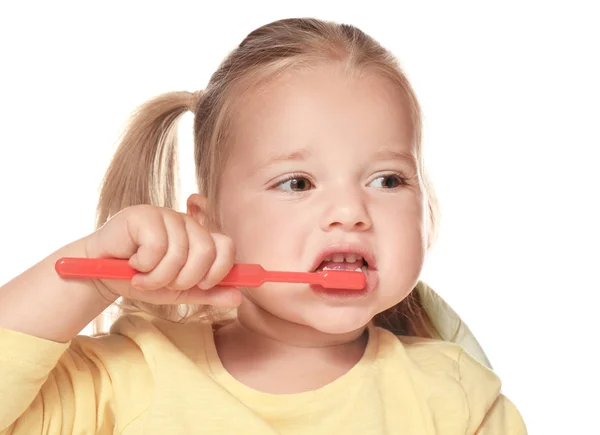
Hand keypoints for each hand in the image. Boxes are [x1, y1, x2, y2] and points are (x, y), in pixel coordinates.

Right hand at [84, 204, 240, 307]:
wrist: (102, 275)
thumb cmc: (142, 280)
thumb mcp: (180, 292)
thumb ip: (209, 294)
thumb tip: (239, 297)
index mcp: (200, 238)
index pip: (227, 246)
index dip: (218, 271)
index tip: (201, 285)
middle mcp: (187, 223)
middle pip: (205, 251)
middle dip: (184, 279)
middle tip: (164, 283)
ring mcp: (166, 215)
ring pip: (179, 253)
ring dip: (158, 277)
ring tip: (143, 277)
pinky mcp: (144, 214)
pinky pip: (157, 246)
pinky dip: (144, 264)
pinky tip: (133, 262)